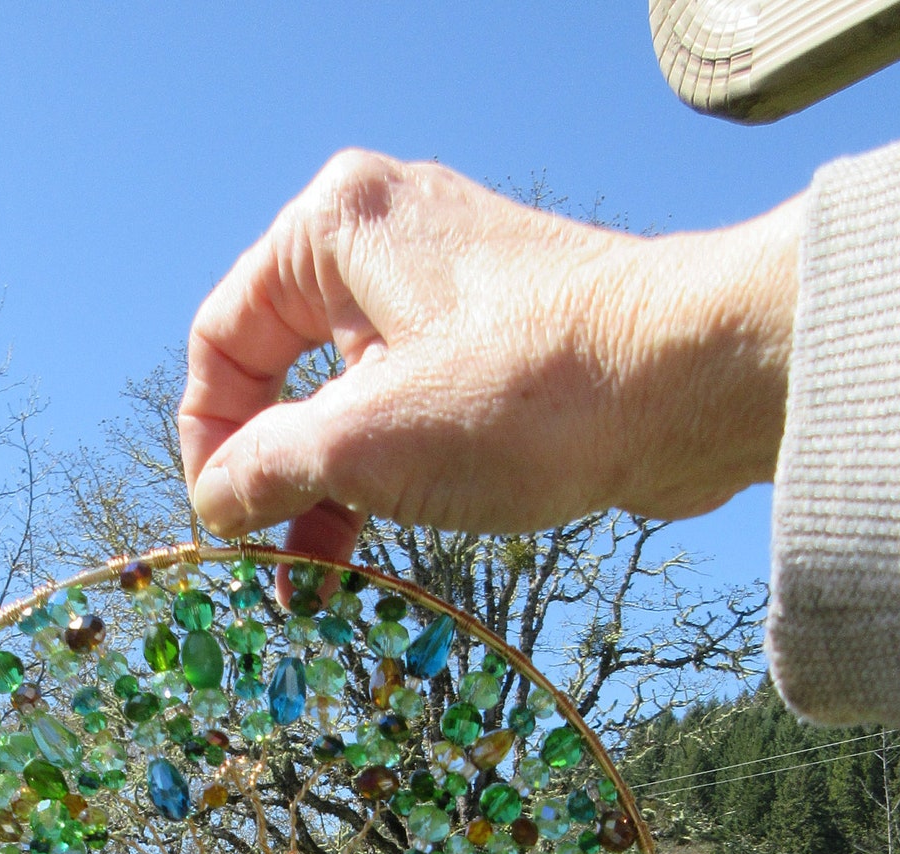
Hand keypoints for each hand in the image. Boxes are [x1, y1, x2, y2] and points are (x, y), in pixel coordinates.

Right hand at [179, 151, 801, 565]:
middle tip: (261, 556)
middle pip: (282, 369)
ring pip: (349, 401)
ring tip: (316, 577)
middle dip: (267, 471)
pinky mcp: (500, 349)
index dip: (207, 438)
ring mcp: (449, 295)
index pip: (223, 337)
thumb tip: (216, 502)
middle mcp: (388, 244)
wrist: (692, 385)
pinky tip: (375, 551)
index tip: (219, 522)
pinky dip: (384, 480)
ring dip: (324, 489)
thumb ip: (268, 467)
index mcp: (336, 230)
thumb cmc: (528, 394)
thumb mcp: (365, 440)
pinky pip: (411, 415)